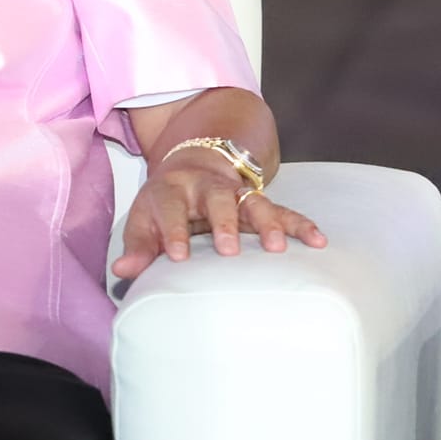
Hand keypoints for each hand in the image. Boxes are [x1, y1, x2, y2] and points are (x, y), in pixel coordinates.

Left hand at [112, 151, 326, 280]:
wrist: (194, 168)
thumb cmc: (164, 206)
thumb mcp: (143, 221)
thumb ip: (138, 246)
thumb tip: (122, 271)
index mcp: (174, 189)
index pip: (172, 209)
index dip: (174, 232)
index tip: (177, 256)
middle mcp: (209, 186)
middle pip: (219, 198)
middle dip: (225, 223)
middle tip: (229, 249)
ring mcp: (238, 192)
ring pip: (256, 201)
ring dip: (268, 223)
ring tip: (279, 246)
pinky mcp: (260, 202)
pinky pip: (284, 211)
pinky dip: (301, 224)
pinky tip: (318, 239)